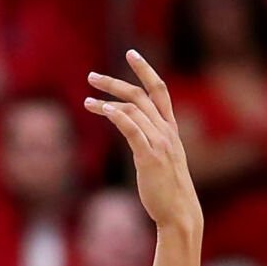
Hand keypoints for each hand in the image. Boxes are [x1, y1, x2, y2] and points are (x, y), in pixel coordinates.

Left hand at [85, 51, 202, 232]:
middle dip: (115, 82)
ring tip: (87, 100)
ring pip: (134, 110)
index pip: (159, 90)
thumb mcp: (159, 159)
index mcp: (170, 128)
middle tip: (91, 76)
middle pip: (141, 95)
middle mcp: (166, 130)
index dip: (145, 70)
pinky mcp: (150, 157)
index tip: (131, 53)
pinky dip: (119, 117)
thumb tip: (131, 133)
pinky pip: (134, 130)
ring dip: (108, 101)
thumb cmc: (166, 189)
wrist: (179, 211)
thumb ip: (147, 141)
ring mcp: (159, 142)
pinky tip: (105, 110)